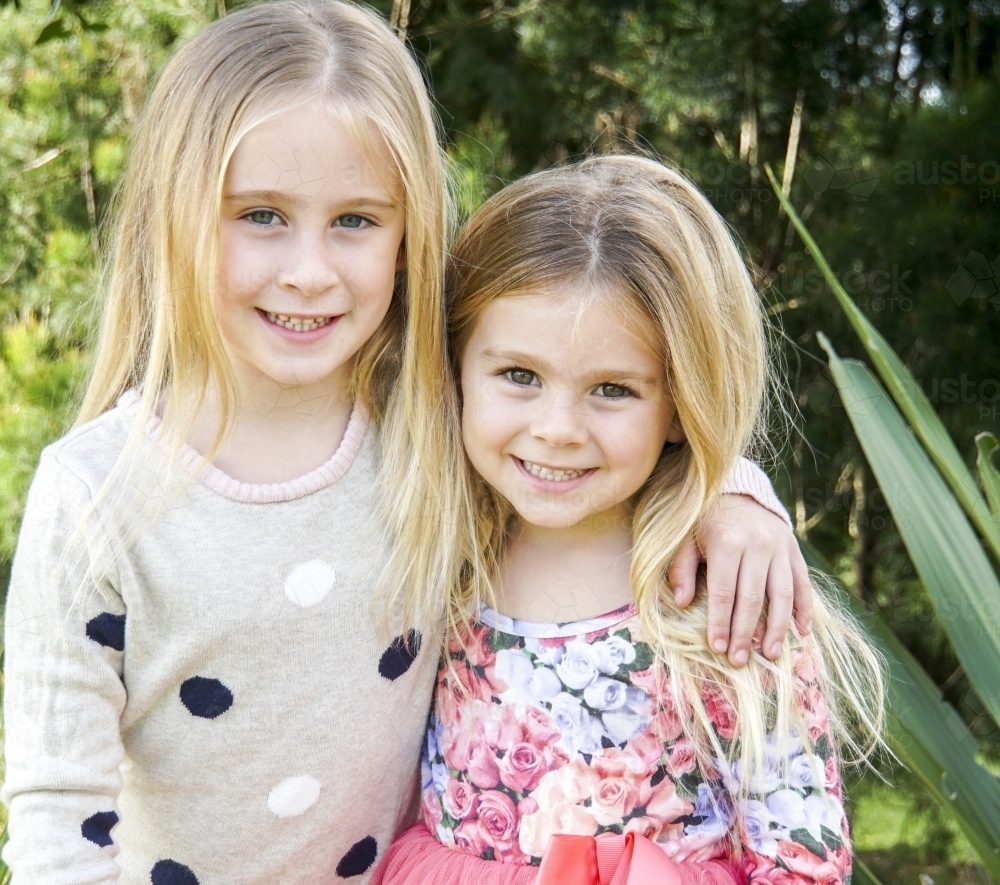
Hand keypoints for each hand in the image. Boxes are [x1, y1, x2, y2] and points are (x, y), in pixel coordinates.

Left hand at [668, 495, 811, 665]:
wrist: (738, 491)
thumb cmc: (706, 521)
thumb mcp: (685, 539)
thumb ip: (681, 569)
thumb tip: (683, 603)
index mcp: (727, 543)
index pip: (724, 592)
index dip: (720, 622)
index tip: (716, 648)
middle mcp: (758, 545)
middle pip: (753, 598)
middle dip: (745, 633)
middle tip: (739, 660)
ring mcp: (780, 548)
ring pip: (782, 594)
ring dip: (777, 628)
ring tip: (770, 654)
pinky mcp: (794, 550)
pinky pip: (802, 583)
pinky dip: (804, 609)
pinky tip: (802, 632)